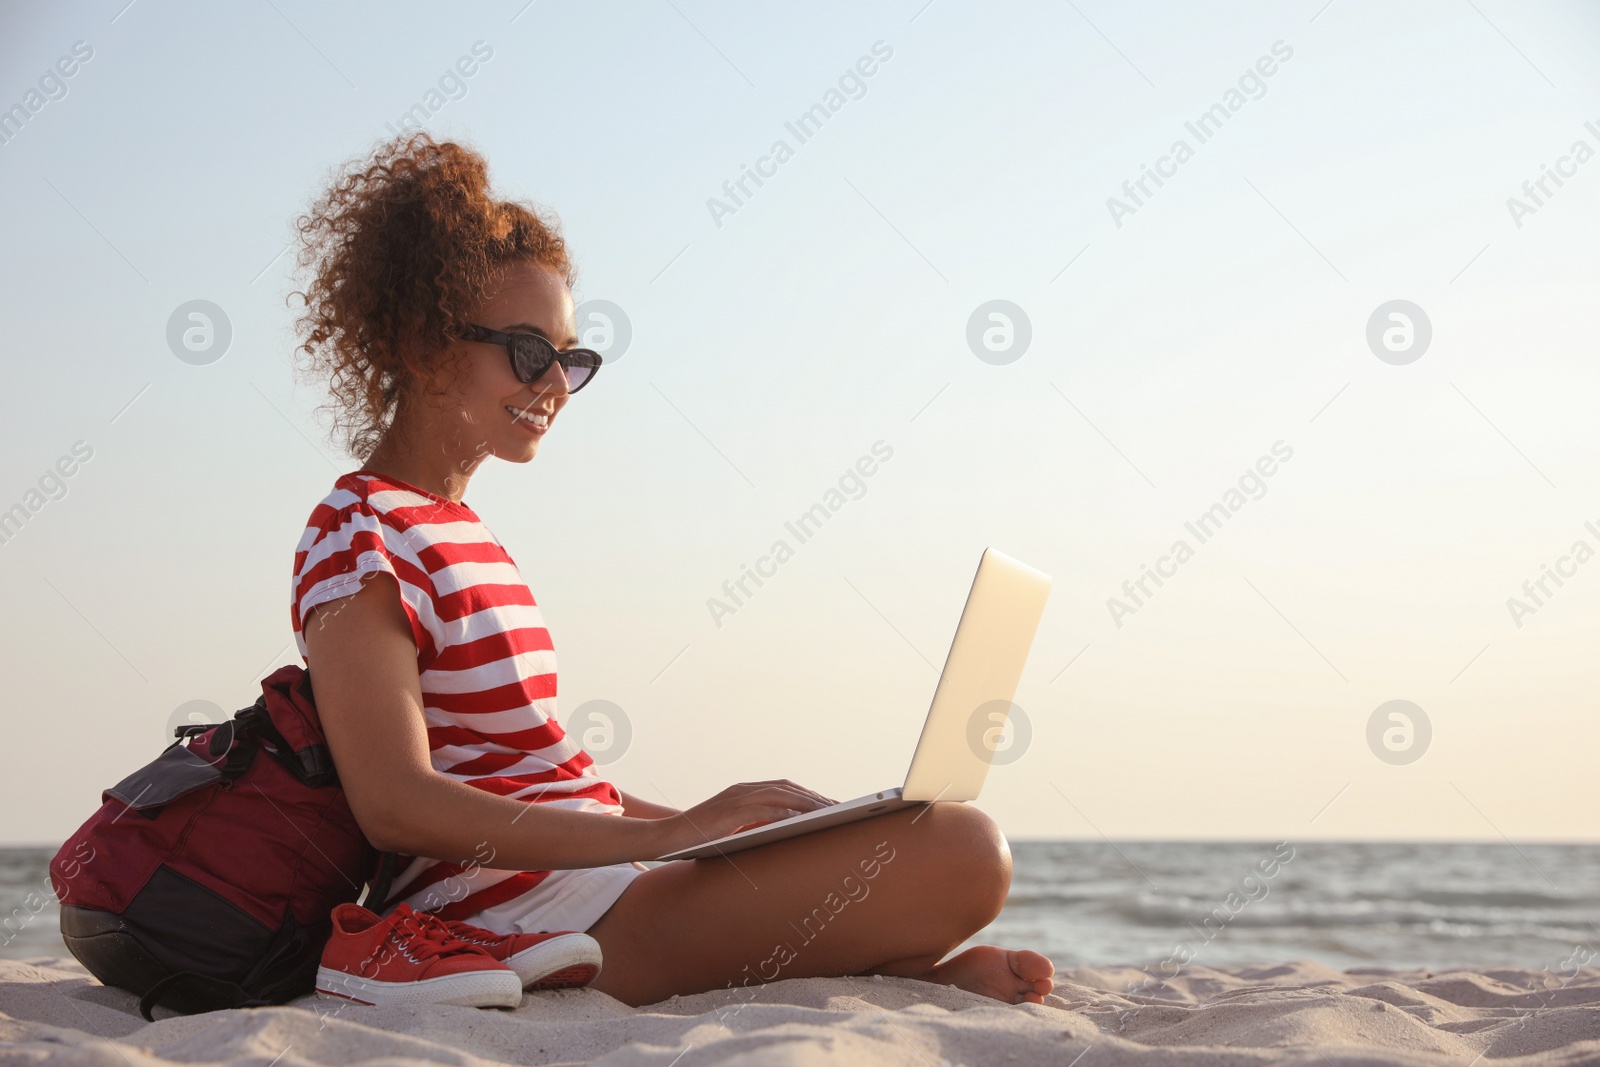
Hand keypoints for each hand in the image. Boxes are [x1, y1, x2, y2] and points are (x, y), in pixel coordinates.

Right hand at [655, 780, 836, 855]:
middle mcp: (741, 790)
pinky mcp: (730, 812)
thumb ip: (752, 824)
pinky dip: (784, 812)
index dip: (807, 793)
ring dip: (805, 802)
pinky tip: (801, 819)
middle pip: (786, 787)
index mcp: (743, 791)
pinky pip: (763, 809)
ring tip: (827, 812)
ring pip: (779, 794)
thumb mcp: (730, 827)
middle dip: (813, 796)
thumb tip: (781, 832)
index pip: (783, 787)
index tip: (828, 803)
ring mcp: (735, 798)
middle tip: (837, 807)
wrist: (666, 837)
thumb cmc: (699, 837)